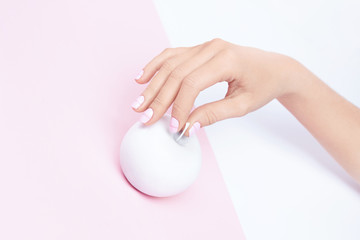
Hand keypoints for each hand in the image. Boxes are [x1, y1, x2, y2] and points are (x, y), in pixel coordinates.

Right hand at [131, 38, 302, 135]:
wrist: (275, 69)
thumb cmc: (263, 85)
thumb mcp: (243, 105)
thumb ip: (213, 114)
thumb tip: (187, 126)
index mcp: (226, 59)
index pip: (191, 84)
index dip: (179, 107)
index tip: (173, 127)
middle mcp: (212, 48)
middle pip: (176, 73)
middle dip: (159, 98)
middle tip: (145, 118)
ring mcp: (205, 46)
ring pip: (170, 63)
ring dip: (152, 84)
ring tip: (139, 102)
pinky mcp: (200, 49)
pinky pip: (173, 55)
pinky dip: (156, 66)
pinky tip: (143, 77)